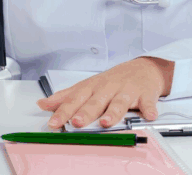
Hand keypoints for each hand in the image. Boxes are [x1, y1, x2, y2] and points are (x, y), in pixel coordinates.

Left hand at [36, 57, 174, 129]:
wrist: (143, 68)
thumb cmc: (112, 81)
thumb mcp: (87, 86)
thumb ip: (66, 97)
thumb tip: (42, 104)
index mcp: (93, 87)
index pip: (75, 99)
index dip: (63, 111)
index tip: (53, 123)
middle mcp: (108, 88)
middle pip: (96, 101)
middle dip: (86, 112)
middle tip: (77, 122)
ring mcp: (127, 90)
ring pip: (119, 102)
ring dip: (113, 112)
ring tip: (106, 122)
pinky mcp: (145, 94)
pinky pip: (147, 102)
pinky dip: (149, 109)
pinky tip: (148, 115)